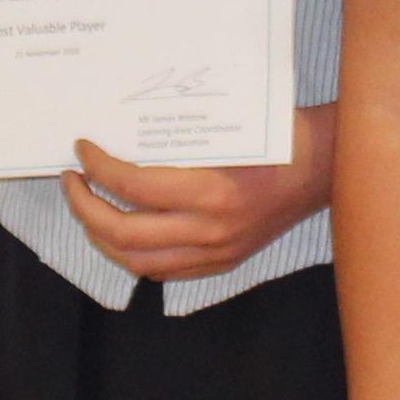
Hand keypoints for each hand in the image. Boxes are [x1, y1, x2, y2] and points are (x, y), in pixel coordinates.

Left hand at [62, 104, 336, 282]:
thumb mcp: (229, 129)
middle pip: (123, 233)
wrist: (327, 169)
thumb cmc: (281, 137)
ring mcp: (216, 253)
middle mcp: (211, 231)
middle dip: (85, 206)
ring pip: (137, 261)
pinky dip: (133, 253)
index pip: (133, 187)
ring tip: (88, 206)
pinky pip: (162, 270)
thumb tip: (120, 130)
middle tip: (72, 179)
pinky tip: (121, 229)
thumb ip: (178, 138)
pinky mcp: (221, 263)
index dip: (99, 169)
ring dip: (102, 234)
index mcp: (212, 192)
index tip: (83, 150)